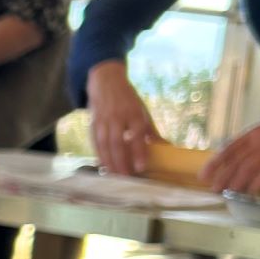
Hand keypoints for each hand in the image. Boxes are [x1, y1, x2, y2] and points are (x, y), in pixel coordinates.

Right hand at [87, 61, 160, 176]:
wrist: (106, 81)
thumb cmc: (127, 99)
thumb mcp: (142, 111)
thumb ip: (151, 131)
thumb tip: (167, 147)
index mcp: (133, 113)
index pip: (137, 134)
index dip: (138, 151)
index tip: (141, 167)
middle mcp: (117, 116)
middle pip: (118, 142)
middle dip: (121, 161)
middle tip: (126, 177)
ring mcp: (103, 119)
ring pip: (104, 144)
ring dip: (109, 161)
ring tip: (114, 175)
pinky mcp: (92, 122)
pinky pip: (94, 141)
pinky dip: (98, 155)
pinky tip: (103, 165)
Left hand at [204, 106, 259, 193]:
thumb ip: (254, 147)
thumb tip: (237, 164)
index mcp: (255, 132)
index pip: (229, 148)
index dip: (215, 163)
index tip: (204, 175)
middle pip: (236, 162)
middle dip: (223, 177)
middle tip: (214, 189)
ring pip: (247, 170)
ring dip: (236, 184)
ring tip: (229, 193)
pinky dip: (256, 185)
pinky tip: (250, 192)